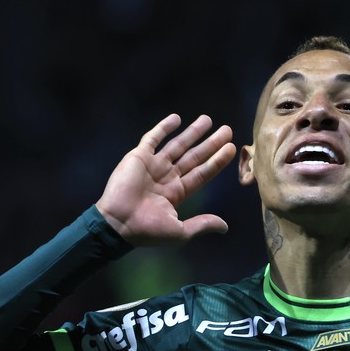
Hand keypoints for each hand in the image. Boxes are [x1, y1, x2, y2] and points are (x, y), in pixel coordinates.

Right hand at [96, 114, 236, 245]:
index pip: (202, 173)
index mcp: (177, 193)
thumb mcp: (180, 232)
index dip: (217, 161)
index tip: (231, 148)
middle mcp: (168, 177)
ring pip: (177, 144)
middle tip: (227, 130)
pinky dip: (163, 128)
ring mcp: (153, 165)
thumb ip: (202, 225)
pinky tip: (176, 118)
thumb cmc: (147, 230)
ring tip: (208, 120)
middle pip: (194, 156)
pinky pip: (152, 138)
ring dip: (192, 132)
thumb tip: (225, 227)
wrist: (117, 224)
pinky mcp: (138, 157)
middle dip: (210, 143)